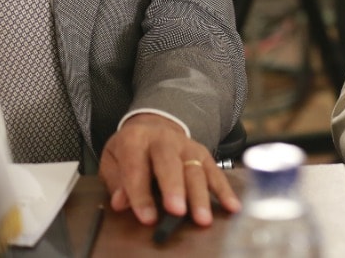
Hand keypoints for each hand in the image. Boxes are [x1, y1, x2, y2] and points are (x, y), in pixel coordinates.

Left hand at [99, 113, 241, 226]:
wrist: (152, 126)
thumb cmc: (131, 149)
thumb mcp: (113, 159)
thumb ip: (116, 181)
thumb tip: (121, 202)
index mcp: (135, 139)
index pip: (136, 167)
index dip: (141, 195)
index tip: (147, 218)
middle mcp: (163, 139)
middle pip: (169, 163)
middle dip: (174, 188)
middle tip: (176, 211)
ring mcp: (186, 145)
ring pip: (195, 170)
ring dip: (199, 195)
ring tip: (203, 218)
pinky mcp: (203, 154)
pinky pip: (215, 172)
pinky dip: (224, 190)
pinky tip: (231, 206)